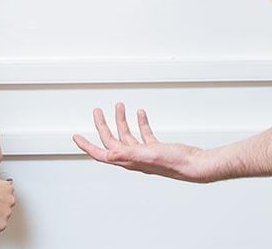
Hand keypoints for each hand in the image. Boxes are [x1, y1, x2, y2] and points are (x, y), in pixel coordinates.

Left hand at [72, 103, 210, 182]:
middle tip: (97, 112)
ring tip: (119, 106)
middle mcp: (135, 158)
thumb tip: (106, 155)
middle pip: (112, 141)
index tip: (76, 137)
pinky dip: (140, 122)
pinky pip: (144, 133)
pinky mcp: (157, 148)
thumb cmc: (174, 163)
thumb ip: (127, 154)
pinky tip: (140, 113)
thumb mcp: (148, 155)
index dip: (87, 146)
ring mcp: (146, 153)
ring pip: (128, 135)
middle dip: (103, 126)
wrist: (195, 165)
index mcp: (129, 161)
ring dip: (122, 120)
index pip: (102, 154)